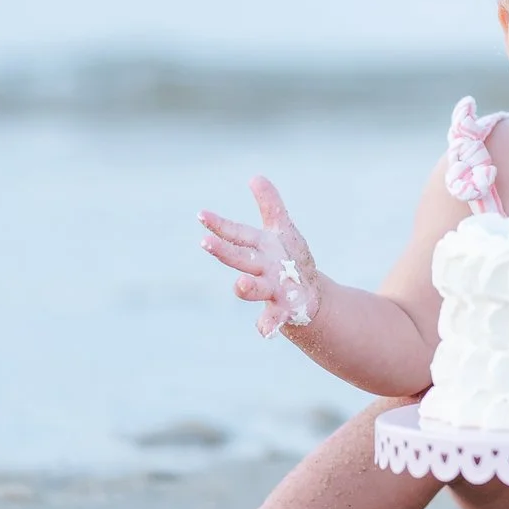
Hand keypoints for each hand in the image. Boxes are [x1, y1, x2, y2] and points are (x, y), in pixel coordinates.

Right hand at [198, 175, 322, 337]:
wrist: (307, 296)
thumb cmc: (289, 259)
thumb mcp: (282, 229)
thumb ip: (270, 204)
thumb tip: (255, 177)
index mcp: (258, 248)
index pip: (236, 234)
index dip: (219, 225)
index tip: (201, 215)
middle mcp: (259, 269)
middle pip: (239, 259)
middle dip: (223, 252)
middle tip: (205, 243)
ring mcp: (270, 290)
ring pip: (255, 289)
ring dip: (245, 288)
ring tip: (239, 286)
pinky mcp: (284, 309)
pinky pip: (274, 318)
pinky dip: (268, 324)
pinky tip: (264, 332)